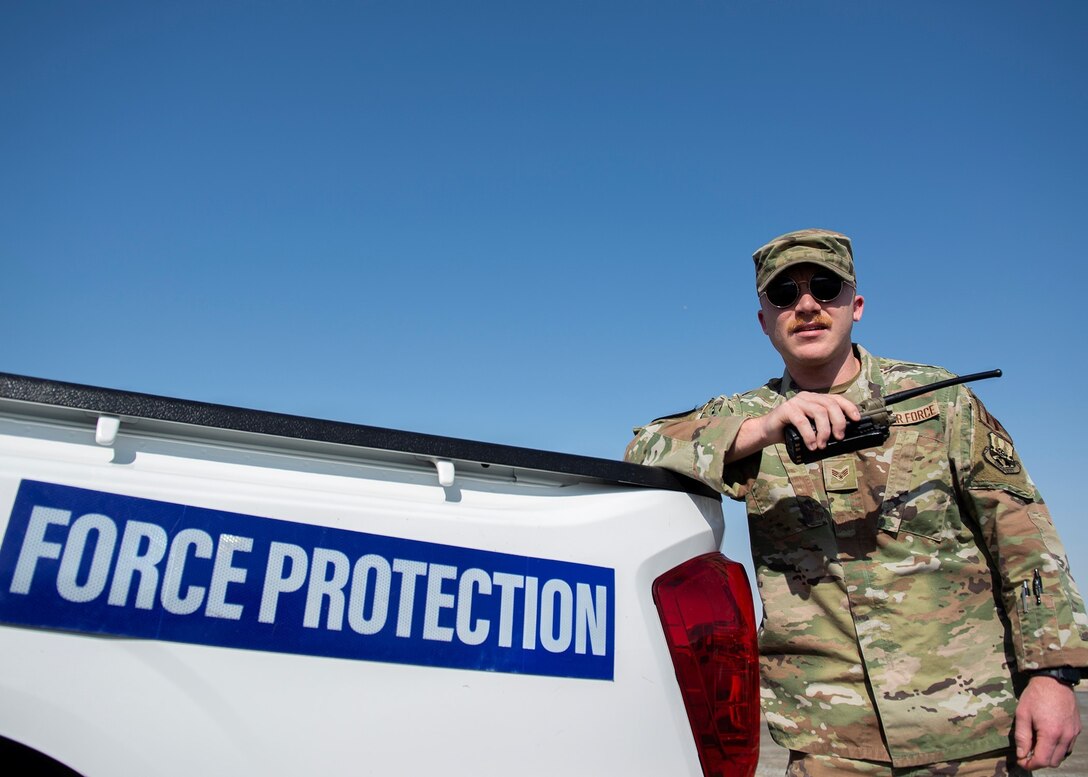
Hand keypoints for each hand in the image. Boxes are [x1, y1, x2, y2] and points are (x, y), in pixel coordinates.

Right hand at [728, 392, 860, 462]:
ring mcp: (796, 401)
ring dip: (824, 431)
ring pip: (819, 412)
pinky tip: (811, 445)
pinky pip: (802, 421)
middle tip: (839, 438)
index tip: (856, 419)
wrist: (768, 432)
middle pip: (830, 405)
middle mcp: (807, 397)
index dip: (849, 407)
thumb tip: (842, 437)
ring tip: (822, 445)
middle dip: (838, 422)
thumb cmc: (792, 431)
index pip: (836, 399)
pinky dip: (809, 435)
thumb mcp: (811, 428)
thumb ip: (824, 427)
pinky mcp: (786, 409)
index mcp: (815, 399)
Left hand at [1015, 675, 1080, 768]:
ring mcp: (1073, 734)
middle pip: (1053, 762)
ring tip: (1037, 744)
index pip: (1042, 761)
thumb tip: (1021, 754)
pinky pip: (1068, 747)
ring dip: (1049, 755)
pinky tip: (1047, 738)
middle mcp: (1065, 737)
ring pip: (1062, 756)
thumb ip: (1022, 737)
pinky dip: (1058, 748)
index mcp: (1051, 734)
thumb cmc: (1035, 696)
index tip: (1021, 761)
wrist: (1054, 681)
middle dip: (1039, 761)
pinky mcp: (1077, 729)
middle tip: (1027, 753)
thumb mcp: (1022, 714)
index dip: (1030, 765)